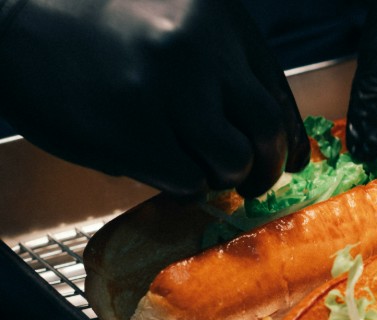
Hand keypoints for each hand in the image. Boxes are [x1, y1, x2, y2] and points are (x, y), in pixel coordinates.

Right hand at [0, 0, 308, 196]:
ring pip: (230, 162)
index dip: (289, 139)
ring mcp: (169, 92)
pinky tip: (165, 168)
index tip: (292, 161)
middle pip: (265, 131)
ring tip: (201, 170)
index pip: (277, 94)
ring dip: (222, 177)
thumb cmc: (102, 21)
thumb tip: (264, 134)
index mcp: (221, 22)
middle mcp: (203, 51)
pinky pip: (186, 181)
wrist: (21, 18)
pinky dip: (184, 186)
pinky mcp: (133, 131)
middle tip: (255, 181)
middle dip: (267, 168)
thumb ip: (223, 68)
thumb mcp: (179, 20)